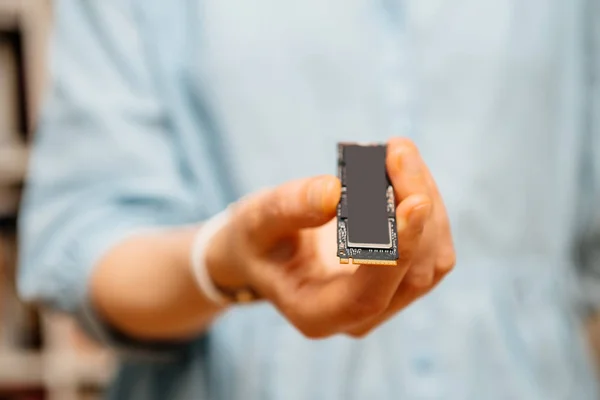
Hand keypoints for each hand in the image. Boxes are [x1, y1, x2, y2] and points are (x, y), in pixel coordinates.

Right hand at [206, 138, 454, 337]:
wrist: (267, 251)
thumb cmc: (258, 240)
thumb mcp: (257, 221)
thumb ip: (289, 209)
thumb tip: (335, 191)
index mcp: (317, 314)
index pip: (369, 295)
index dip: (397, 251)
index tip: (414, 201)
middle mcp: (358, 316)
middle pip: (412, 273)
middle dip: (415, 208)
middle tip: (398, 151)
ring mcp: (384, 300)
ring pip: (432, 259)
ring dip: (425, 201)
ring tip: (398, 152)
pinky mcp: (400, 277)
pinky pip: (431, 245)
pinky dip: (424, 203)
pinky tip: (404, 170)